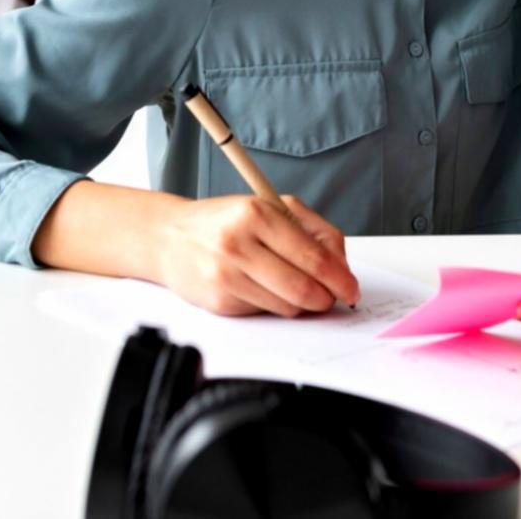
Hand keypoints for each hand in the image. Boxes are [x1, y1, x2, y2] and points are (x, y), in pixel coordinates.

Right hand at [150, 193, 359, 316]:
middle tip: (333, 296)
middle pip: (303, 287)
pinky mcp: (219, 301)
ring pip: (287, 306)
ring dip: (302, 303)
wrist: (169, 237)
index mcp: (256, 214)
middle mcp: (238, 244)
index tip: (351, 288)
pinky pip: (265, 312)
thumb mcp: (272, 207)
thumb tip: (341, 267)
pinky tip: (262, 287)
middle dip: (326, 297)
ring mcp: (226, 275)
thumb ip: (314, 230)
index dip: (340, 277)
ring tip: (293, 285)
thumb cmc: (225, 221)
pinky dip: (274, 304)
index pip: (313, 256)